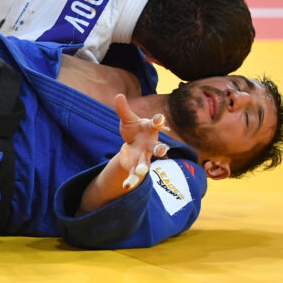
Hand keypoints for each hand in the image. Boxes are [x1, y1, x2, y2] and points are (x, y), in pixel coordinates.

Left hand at [75, 95, 171, 215]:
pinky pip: (134, 176)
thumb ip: (123, 109)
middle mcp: (151, 145)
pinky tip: (126, 186)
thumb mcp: (127, 119)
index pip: (157, 124)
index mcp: (150, 130)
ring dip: (144, 168)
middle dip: (161, 149)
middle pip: (158, 148)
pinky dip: (131, 181)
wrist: (131, 143)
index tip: (159, 118)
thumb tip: (118, 96)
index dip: (159, 121)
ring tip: (140, 172)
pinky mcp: (136, 167)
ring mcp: (145, 157)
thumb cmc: (134, 129)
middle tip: (163, 150)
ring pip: (147, 164)